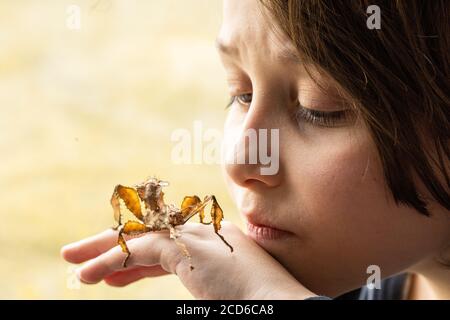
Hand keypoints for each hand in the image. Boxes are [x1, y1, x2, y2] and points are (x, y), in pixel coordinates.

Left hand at [61, 221, 314, 298]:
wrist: (283, 306)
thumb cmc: (259, 304)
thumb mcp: (224, 290)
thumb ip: (204, 283)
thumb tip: (197, 291)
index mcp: (216, 244)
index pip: (166, 247)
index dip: (135, 261)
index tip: (111, 277)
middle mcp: (204, 234)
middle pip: (148, 235)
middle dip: (112, 245)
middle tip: (81, 256)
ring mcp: (196, 238)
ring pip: (139, 237)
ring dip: (103, 250)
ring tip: (74, 262)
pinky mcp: (186, 247)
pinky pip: (139, 249)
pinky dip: (111, 260)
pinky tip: (88, 273)